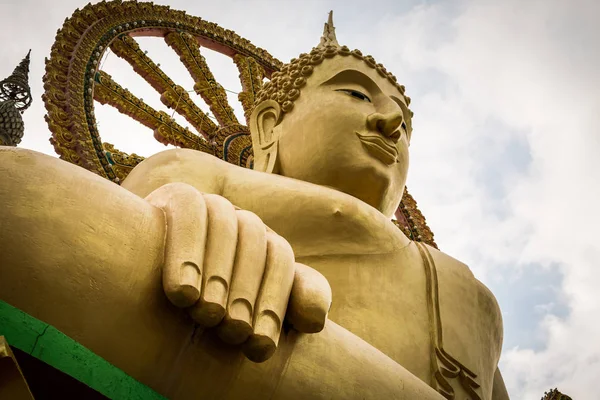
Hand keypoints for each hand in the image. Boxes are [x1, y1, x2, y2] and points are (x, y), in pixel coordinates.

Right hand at [146, 182, 331, 361]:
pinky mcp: (178, 197)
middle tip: (231, 331)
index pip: (280, 259)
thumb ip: (290, 306)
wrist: (143, 280)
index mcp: (264, 243)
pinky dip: (188, 250)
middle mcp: (241, 219)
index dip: (274, 302)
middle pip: (255, 238)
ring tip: (207, 314)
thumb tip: (315, 319)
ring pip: (227, 221)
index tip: (258, 346)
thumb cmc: (206, 309)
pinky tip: (182, 291)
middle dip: (246, 289)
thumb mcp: (249, 313)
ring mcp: (211, 204)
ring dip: (219, 271)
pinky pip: (190, 209)